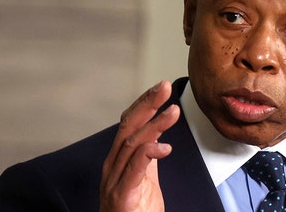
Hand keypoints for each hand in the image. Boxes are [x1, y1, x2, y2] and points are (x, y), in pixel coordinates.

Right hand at [100, 81, 180, 211]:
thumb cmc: (133, 210)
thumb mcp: (144, 177)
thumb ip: (147, 156)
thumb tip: (159, 135)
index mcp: (118, 158)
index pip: (129, 123)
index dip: (143, 103)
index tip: (160, 88)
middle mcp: (113, 165)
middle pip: (128, 127)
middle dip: (147, 104)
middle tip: (164, 86)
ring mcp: (114, 180)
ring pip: (133, 144)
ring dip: (154, 125)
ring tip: (173, 111)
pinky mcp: (122, 196)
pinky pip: (134, 170)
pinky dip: (148, 154)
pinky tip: (164, 146)